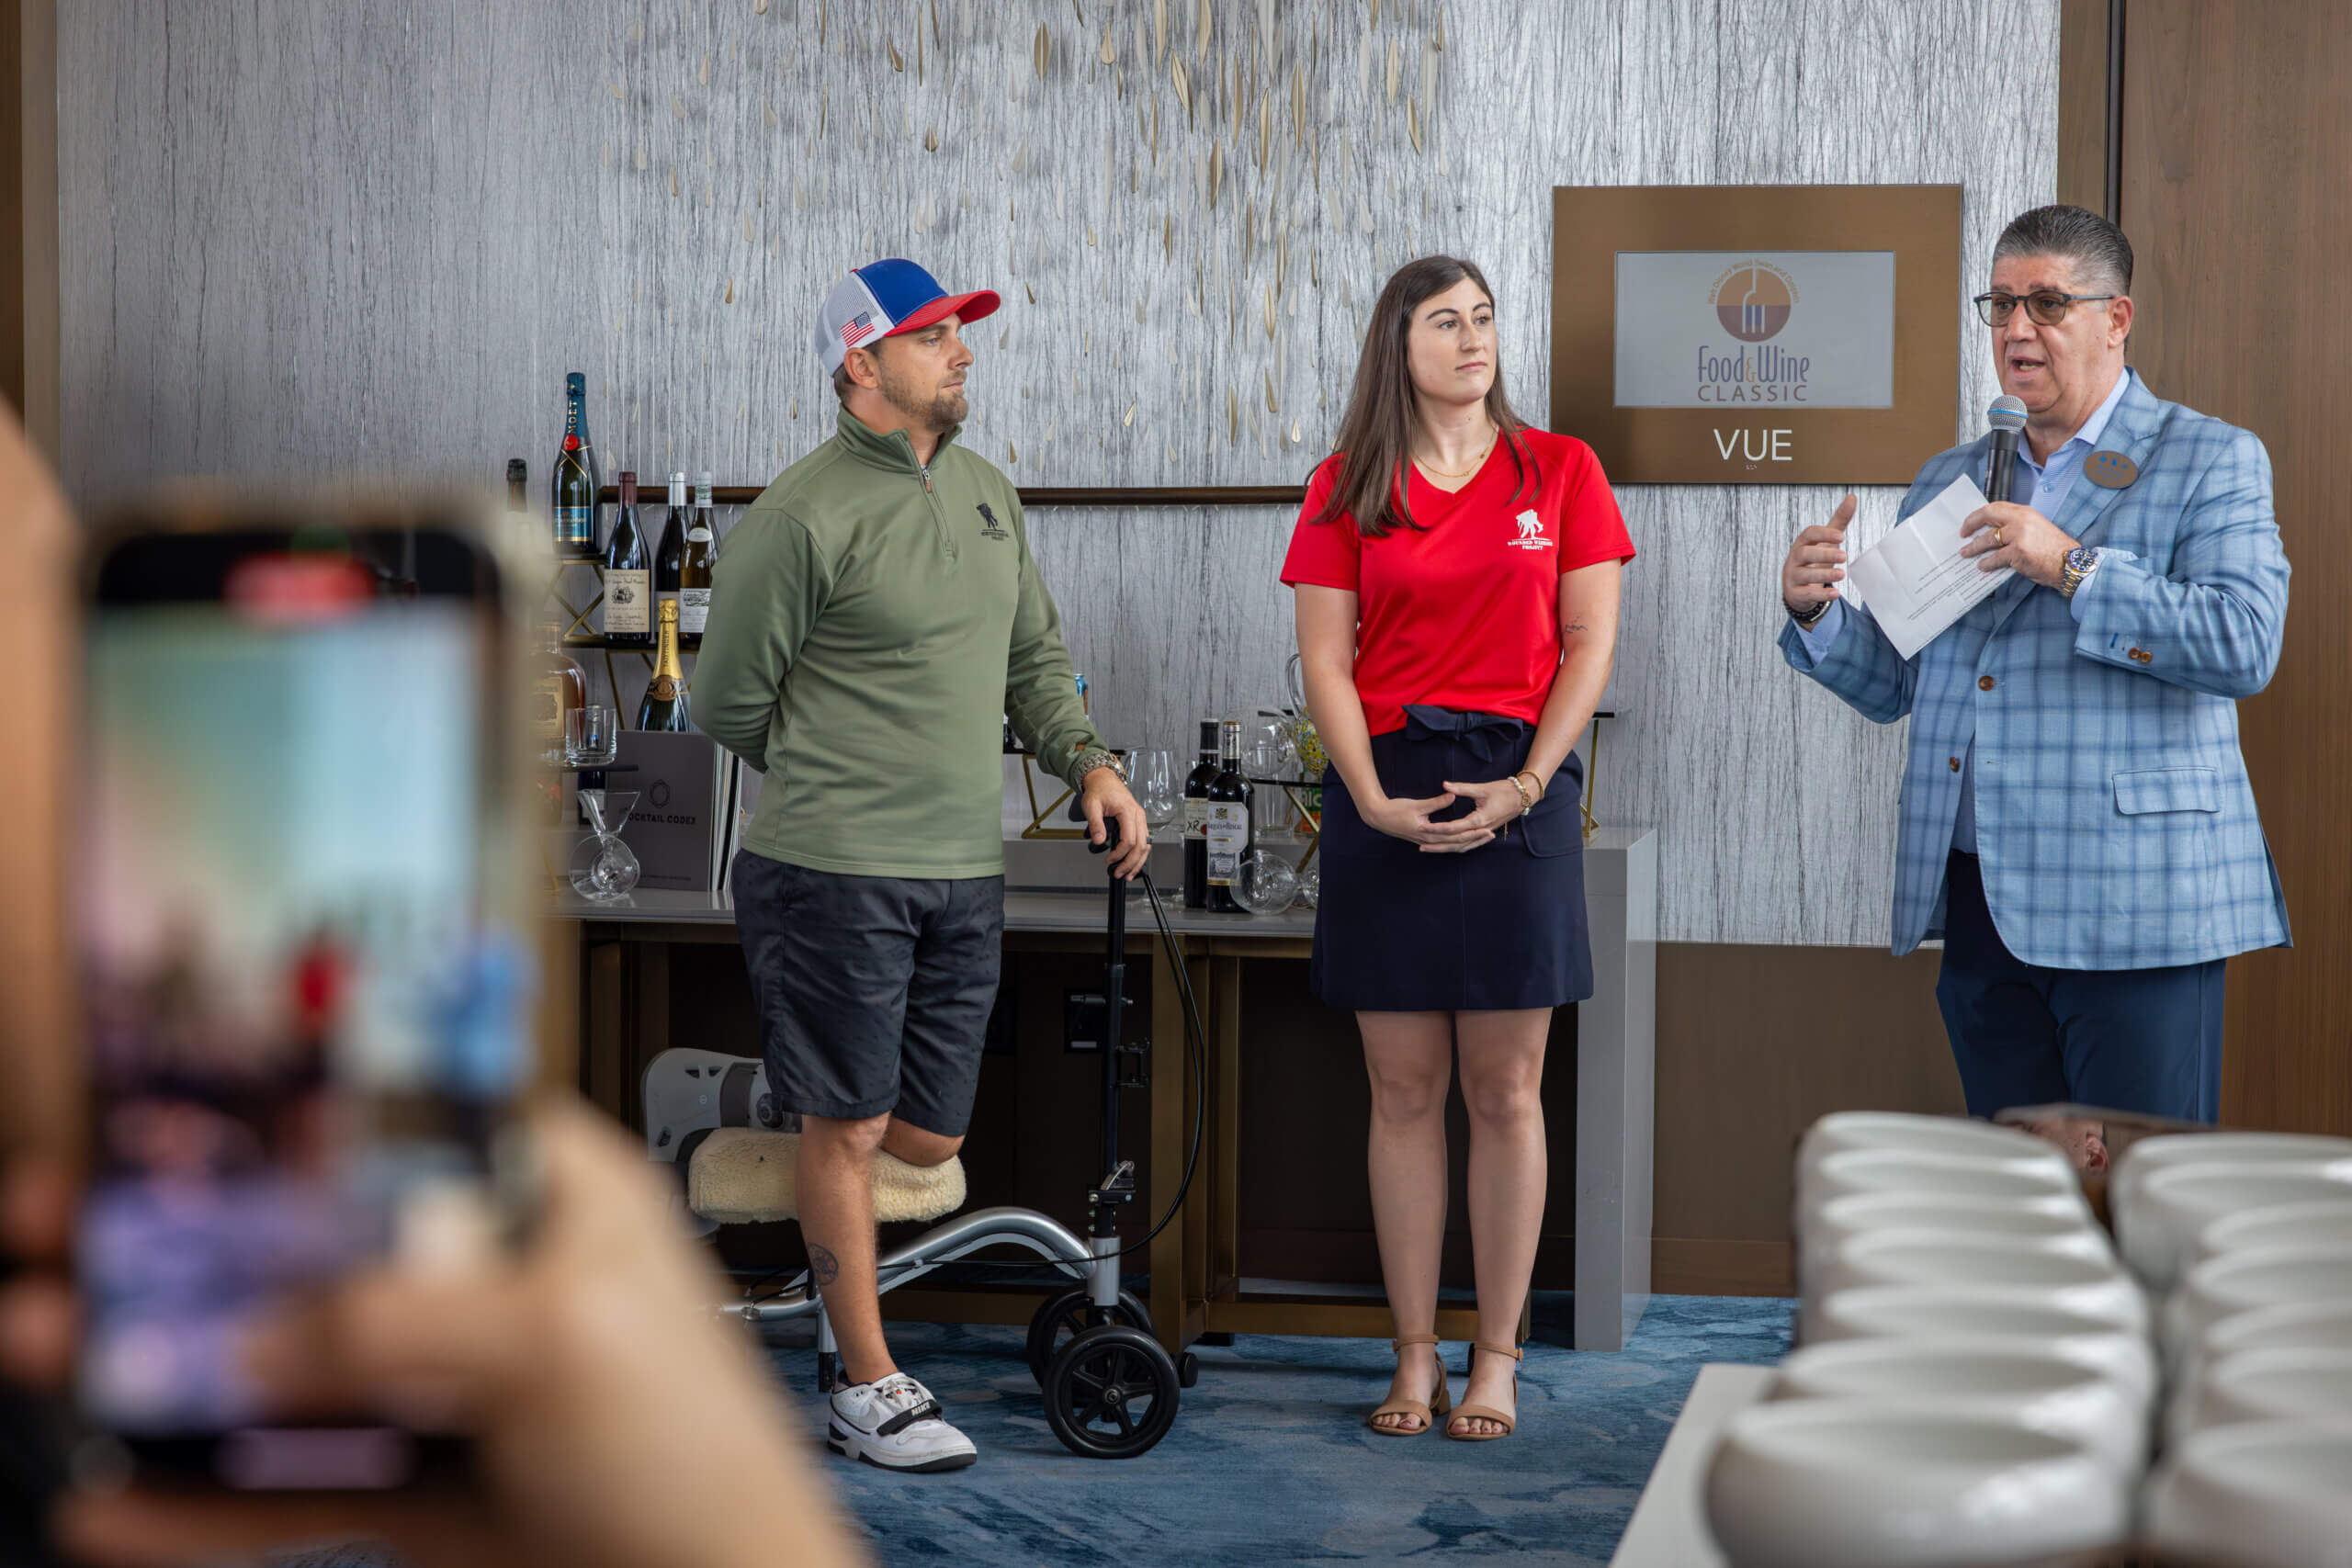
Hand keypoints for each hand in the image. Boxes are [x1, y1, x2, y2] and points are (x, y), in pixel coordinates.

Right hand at [3, 1105, 868, 1567]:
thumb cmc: (702, 1456)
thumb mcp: (561, 1342)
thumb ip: (403, 1317)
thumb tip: (263, 1338)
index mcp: (555, 1195)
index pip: (408, 1120)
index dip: (300, 1114)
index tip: (186, 1119)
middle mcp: (497, 1275)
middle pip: (317, 1244)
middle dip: (196, 1249)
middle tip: (82, 1240)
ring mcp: (450, 1387)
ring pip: (287, 1368)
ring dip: (174, 1370)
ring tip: (61, 1355)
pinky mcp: (424, 1488)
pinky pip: (292, 1489)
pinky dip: (205, 1499)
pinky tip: (121, 1501)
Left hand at [1081, 768, 1151, 879]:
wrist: (1104, 780)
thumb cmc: (1099, 790)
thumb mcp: (1091, 805)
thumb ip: (1095, 824)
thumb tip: (1099, 841)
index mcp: (1127, 810)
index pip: (1129, 839)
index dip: (1120, 853)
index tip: (1109, 860)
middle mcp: (1138, 815)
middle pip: (1141, 845)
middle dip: (1131, 863)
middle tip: (1119, 873)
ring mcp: (1140, 819)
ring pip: (1146, 845)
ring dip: (1138, 861)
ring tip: (1128, 874)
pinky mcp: (1138, 822)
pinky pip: (1144, 841)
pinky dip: (1140, 854)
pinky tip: (1133, 863)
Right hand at [1358, 790, 1493, 853]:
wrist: (1378, 817)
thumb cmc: (1396, 810)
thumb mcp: (1417, 804)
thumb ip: (1437, 802)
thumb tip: (1453, 795)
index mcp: (1429, 832)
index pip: (1456, 835)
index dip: (1472, 832)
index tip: (1487, 828)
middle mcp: (1429, 840)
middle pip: (1457, 843)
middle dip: (1475, 839)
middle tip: (1491, 834)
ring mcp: (1426, 841)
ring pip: (1451, 846)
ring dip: (1467, 843)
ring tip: (1482, 838)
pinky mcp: (1424, 838)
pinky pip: (1444, 844)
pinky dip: (1456, 843)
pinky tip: (1463, 841)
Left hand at [1430, 778, 1533, 851]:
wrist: (1523, 797)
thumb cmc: (1503, 790)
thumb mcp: (1481, 788)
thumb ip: (1461, 788)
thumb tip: (1444, 785)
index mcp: (1478, 819)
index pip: (1453, 828)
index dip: (1437, 828)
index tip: (1422, 827)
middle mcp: (1481, 829)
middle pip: (1455, 842)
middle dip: (1438, 845)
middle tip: (1420, 847)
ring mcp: (1484, 832)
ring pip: (1462, 846)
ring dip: (1446, 849)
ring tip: (1429, 850)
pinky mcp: (1486, 831)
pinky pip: (1469, 844)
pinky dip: (1458, 847)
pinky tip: (1448, 847)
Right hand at [1782, 494, 1854, 613]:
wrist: (1800, 589)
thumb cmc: (1815, 560)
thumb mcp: (1827, 541)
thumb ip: (1839, 521)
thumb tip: (1852, 497)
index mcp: (1802, 543)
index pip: (1808, 534)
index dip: (1823, 534)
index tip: (1841, 537)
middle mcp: (1794, 559)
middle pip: (1804, 554)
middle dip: (1824, 554)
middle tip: (1844, 556)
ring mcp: (1793, 577)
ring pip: (1804, 574)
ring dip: (1824, 575)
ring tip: (1842, 574)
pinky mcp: (1796, 593)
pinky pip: (1806, 594)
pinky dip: (1821, 595)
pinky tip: (1836, 594)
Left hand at [1960, 501, 2076, 587]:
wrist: (2070, 563)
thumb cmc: (2053, 548)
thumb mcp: (2035, 528)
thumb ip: (2015, 526)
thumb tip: (1992, 533)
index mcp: (2025, 512)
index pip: (1996, 506)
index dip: (1979, 514)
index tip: (1970, 522)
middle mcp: (2021, 520)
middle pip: (1987, 516)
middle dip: (1970, 524)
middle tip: (1962, 534)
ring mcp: (2019, 536)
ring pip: (1987, 539)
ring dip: (1973, 548)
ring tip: (1965, 553)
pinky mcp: (2018, 552)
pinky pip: (1995, 558)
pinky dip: (1986, 563)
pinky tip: (1982, 566)